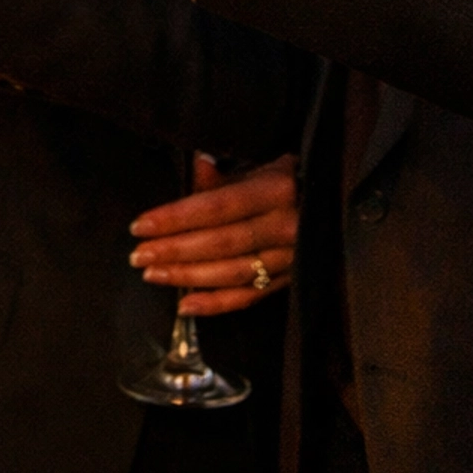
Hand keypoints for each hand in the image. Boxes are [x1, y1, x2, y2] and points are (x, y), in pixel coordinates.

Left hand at [129, 153, 297, 314]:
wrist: (334, 206)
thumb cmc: (288, 180)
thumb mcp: (260, 167)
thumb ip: (224, 176)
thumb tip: (195, 168)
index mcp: (277, 191)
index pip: (218, 207)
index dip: (177, 218)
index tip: (142, 225)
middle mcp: (286, 227)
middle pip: (221, 243)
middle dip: (175, 250)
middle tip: (139, 254)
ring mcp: (290, 259)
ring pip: (232, 273)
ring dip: (188, 277)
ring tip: (153, 274)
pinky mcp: (290, 281)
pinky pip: (249, 297)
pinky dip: (216, 304)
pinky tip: (186, 305)